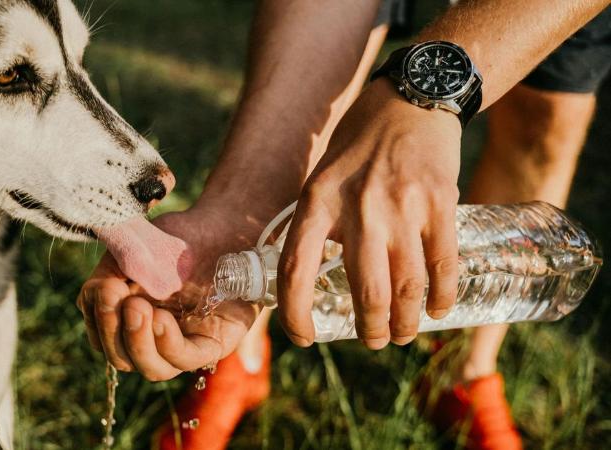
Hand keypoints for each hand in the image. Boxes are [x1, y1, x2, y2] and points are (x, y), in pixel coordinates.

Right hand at [77, 204, 262, 380]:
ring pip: (152, 368)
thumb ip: (111, 269)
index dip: (97, 319)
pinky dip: (168, 344)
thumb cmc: (177, 238)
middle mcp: (154, 336)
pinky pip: (187, 360)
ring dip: (138, 342)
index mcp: (130, 317)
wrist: (223, 227)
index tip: (102, 287)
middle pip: (121, 357)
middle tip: (115, 296)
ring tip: (139, 308)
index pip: (102, 337)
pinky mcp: (213, 343)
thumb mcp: (135, 248)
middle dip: (113, 331)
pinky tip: (160, 320)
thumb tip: (96, 293)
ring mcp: (184, 343)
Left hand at [277, 79, 460, 348]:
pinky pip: (443, 265)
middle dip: (370, 330)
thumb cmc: (359, 144)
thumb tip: (313, 279)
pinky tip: (437, 310)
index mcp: (318, 201)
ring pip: (406, 287)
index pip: (296, 270)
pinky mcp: (440, 203)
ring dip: (405, 323)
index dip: (295, 313)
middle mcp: (358, 208)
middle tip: (373, 340)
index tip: (303, 336)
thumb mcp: (321, 178)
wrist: (411, 98)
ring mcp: (402, 207)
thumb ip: (318, 224)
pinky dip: (441, 297)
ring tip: (402, 334)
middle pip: (366, 292)